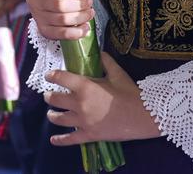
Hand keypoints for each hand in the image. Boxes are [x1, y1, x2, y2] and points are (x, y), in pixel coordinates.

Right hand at [26, 0, 93, 40]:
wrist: (42, 1)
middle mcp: (33, 1)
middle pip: (57, 5)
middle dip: (77, 4)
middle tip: (90, 1)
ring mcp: (38, 17)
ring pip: (61, 20)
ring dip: (80, 17)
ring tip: (90, 13)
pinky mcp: (44, 30)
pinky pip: (61, 34)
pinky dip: (75, 33)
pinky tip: (85, 28)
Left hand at [44, 52, 160, 144]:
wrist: (143, 115)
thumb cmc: (130, 93)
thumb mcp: (117, 73)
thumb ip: (105, 62)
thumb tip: (99, 53)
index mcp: (85, 86)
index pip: (61, 78)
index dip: (52, 76)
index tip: (49, 76)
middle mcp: (80, 104)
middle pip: (55, 99)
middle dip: (49, 96)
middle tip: (49, 95)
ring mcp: (83, 121)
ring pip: (58, 118)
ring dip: (52, 115)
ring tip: (51, 113)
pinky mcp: (88, 135)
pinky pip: (70, 139)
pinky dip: (60, 140)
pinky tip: (53, 140)